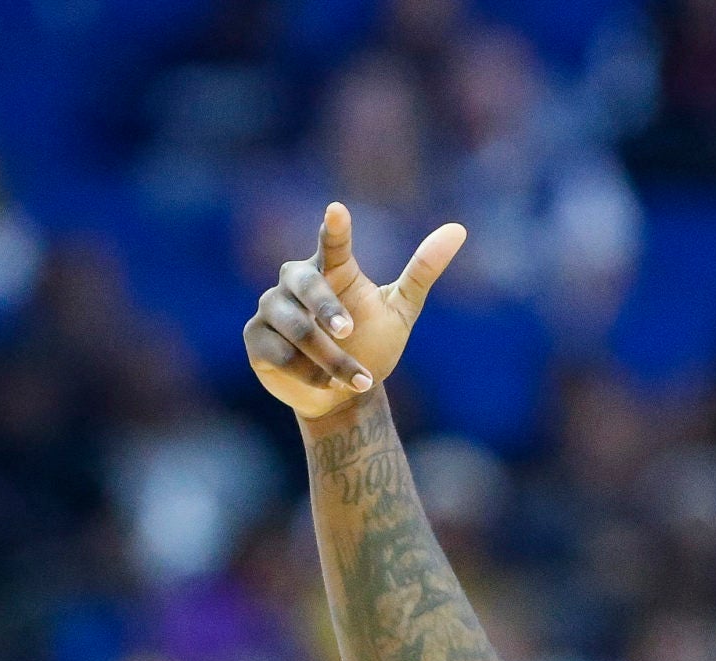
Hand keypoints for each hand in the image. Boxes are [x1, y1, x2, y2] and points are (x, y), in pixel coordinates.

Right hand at [244, 202, 466, 420]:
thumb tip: (459, 229)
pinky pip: (278, 352)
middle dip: (327, 308)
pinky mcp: (256, 337)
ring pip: (295, 326)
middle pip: (305, 283)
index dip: (334, 228)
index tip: (338, 210)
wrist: (344, 394)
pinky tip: (327, 386)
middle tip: (348, 330)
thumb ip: (422, 271)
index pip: (332, 242)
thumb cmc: (371, 344)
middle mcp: (296, 281)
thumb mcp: (401, 310)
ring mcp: (271, 307)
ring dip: (329, 357)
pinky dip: (307, 372)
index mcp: (331, 268)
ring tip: (357, 379)